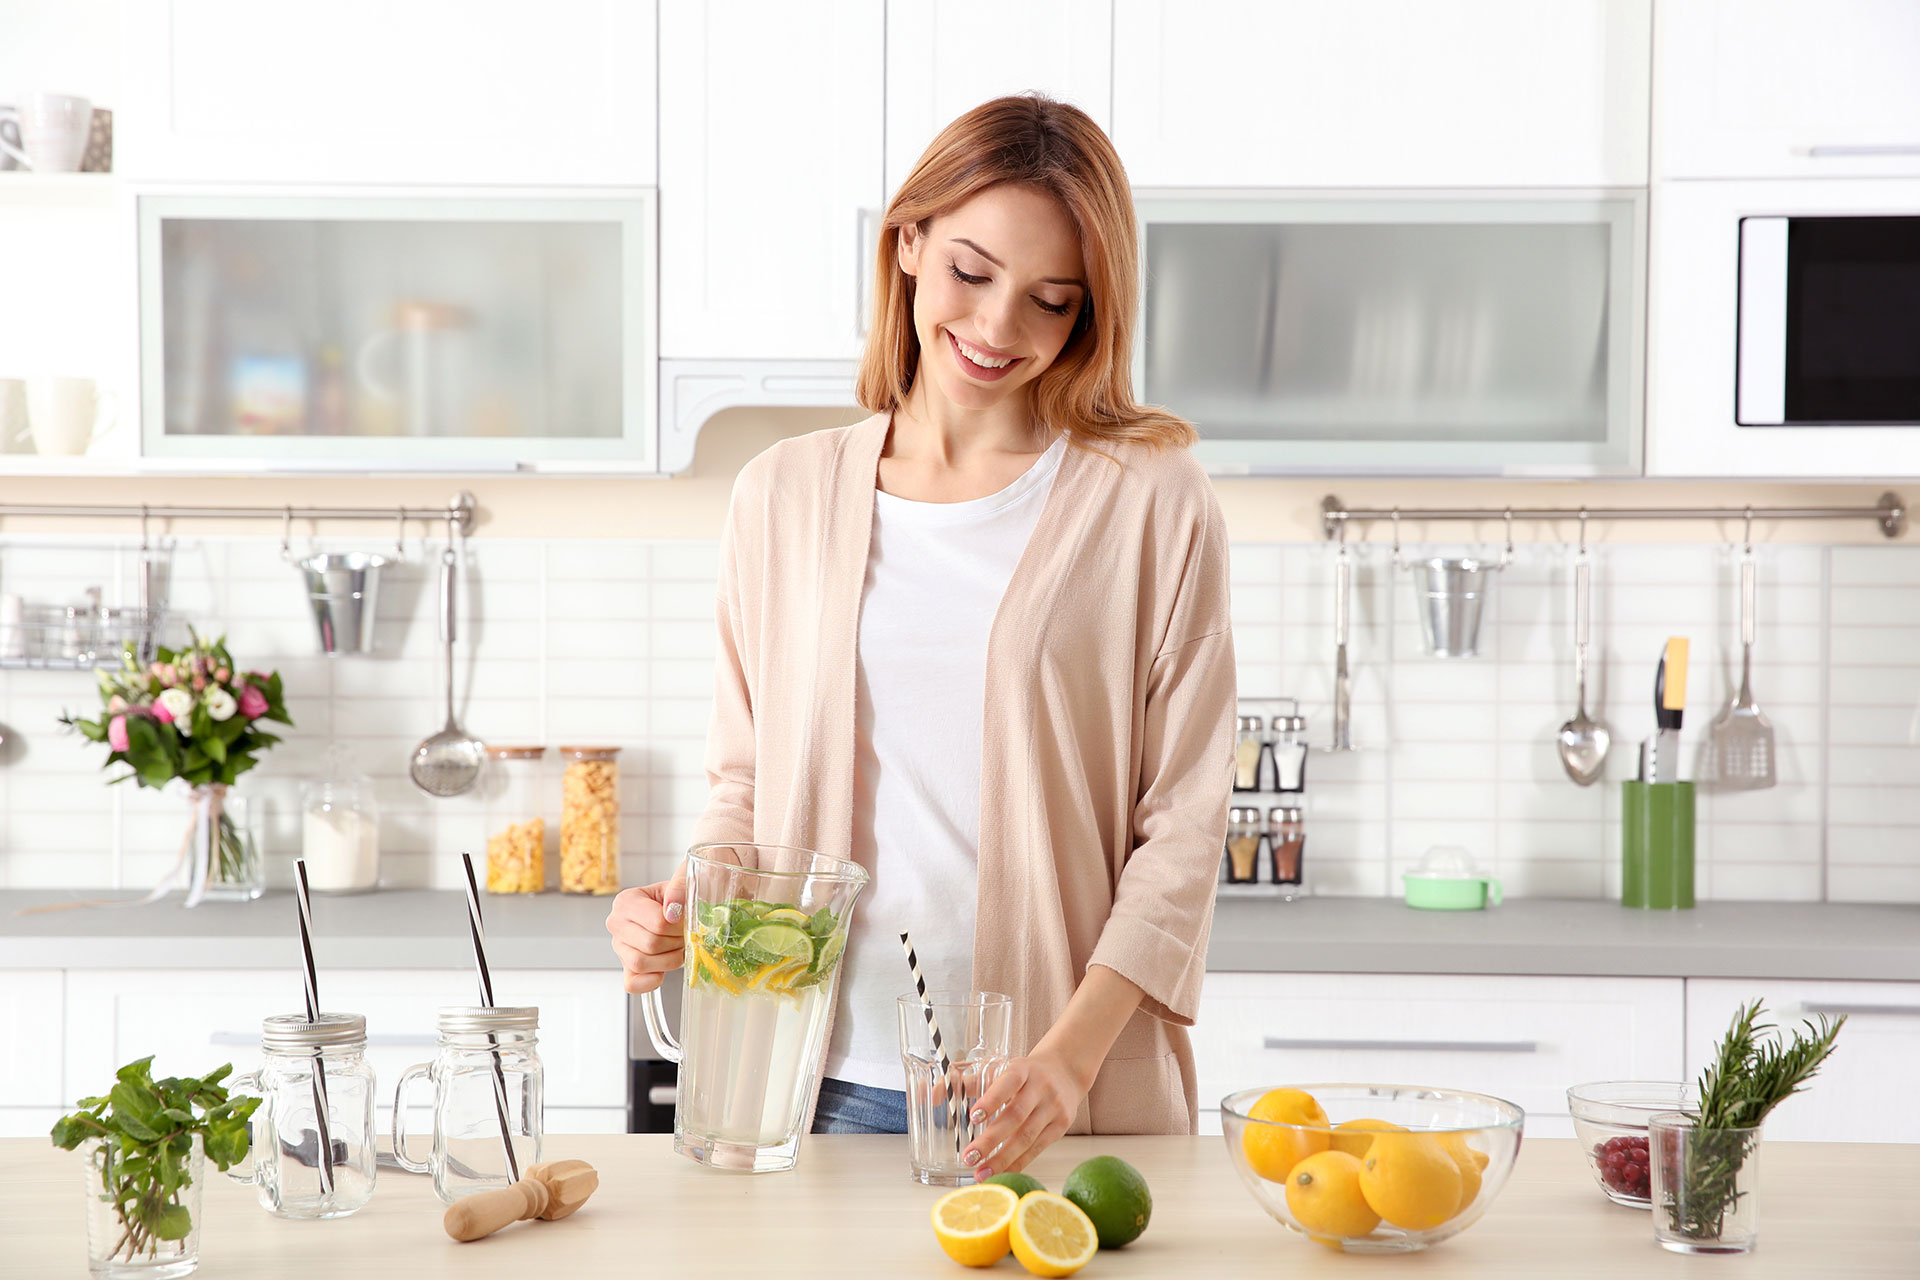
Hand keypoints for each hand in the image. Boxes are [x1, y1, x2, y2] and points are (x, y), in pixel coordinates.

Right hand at [605, 862, 687, 993]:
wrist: (676, 909)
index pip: (658, 923)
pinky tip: (663, 972)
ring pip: (641, 963)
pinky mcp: (626, 967)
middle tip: (685, 936)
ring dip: (668, 961)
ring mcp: (619, 947)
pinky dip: (649, 982)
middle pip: (651, 944)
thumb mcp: (683, 881)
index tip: (687, 922)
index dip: (679, 927)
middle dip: (676, 943)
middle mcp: (616, 923)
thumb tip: (672, 911)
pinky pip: (632, 983)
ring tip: (677, 948)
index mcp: (626, 900)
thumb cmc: (679, 897)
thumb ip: (679, 887)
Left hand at [961, 1049, 1086, 1178]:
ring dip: (1002, 1159)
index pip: (1008, 1083)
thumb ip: (968, 1083)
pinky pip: (1038, 1148)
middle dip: (991, 1140)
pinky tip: (1002, 1174)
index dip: (991, 1100)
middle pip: (1015, 1116)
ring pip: (1027, 1137)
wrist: (1066, 1071)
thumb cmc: (1024, 1074)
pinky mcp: (1061, 1125)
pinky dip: (1018, 1163)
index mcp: (1022, 1069)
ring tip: (980, 1174)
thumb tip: (932, 1095)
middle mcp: (1040, 1087)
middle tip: (968, 1158)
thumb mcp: (1001, 1070)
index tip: (972, 1116)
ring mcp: (1053, 1107)